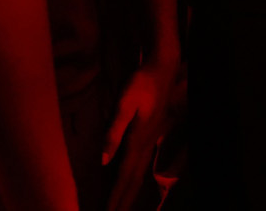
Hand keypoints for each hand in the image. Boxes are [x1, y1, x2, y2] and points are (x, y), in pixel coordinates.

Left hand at [102, 57, 182, 210]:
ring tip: (119, 207)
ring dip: (127, 193)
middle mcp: (144, 146)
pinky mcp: (148, 135)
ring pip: (137, 175)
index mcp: (137, 142)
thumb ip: (114, 131)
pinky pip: (138, 164)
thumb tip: (103, 160)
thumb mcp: (124, 104)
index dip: (114, 198)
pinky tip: (128, 182)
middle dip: (122, 201)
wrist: (162, 68)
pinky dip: (132, 179)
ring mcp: (149, 141)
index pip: (123, 177)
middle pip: (132, 181)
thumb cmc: (142, 83)